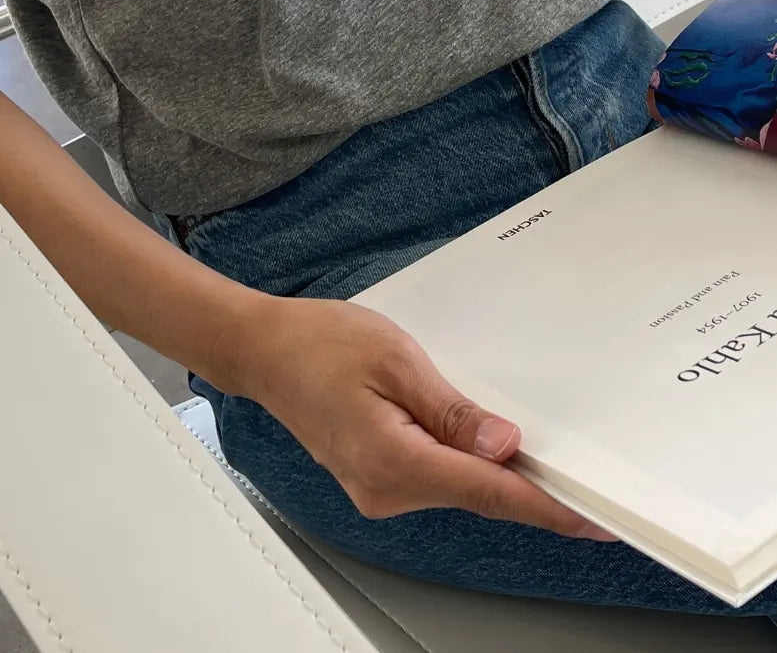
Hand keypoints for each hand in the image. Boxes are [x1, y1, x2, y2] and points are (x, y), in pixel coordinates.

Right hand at [219, 295, 615, 538]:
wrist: (264, 350)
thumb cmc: (318, 343)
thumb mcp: (395, 357)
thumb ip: (452, 409)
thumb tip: (505, 446)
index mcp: (394, 461)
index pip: (490, 494)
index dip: (549, 506)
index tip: (597, 517)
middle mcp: (387, 491)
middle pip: (481, 497)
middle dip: (533, 484)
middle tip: (590, 473)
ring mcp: (379, 490)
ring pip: (460, 488)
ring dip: (497, 470)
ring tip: (538, 444)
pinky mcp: (377, 479)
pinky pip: (437, 478)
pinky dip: (467, 464)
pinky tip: (484, 442)